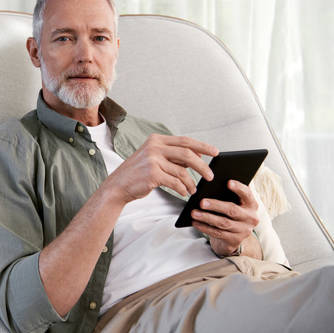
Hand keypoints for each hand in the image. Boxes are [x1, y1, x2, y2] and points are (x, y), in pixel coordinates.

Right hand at [103, 134, 218, 204]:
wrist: (118, 186)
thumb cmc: (137, 173)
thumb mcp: (154, 158)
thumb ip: (173, 155)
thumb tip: (197, 155)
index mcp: (156, 140)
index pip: (185, 141)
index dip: (202, 146)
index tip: (215, 152)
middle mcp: (154, 147)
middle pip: (187, 154)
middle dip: (202, 166)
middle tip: (210, 175)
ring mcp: (153, 160)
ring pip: (182, 171)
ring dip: (191, 182)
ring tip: (193, 189)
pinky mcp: (152, 174)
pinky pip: (175, 182)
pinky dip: (182, 188)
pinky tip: (184, 192)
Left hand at [191, 180, 259, 256]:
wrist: (233, 237)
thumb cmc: (230, 213)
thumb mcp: (234, 203)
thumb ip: (228, 194)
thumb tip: (211, 184)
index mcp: (251, 204)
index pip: (247, 194)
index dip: (238, 188)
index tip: (228, 182)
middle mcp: (250, 218)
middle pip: (232, 210)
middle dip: (215, 205)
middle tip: (201, 202)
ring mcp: (244, 230)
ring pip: (223, 223)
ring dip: (206, 217)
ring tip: (194, 213)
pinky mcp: (235, 240)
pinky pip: (217, 233)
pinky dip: (204, 227)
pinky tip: (195, 222)